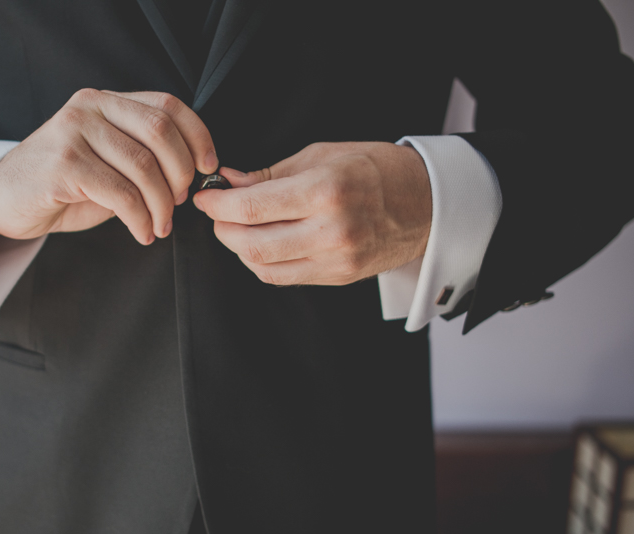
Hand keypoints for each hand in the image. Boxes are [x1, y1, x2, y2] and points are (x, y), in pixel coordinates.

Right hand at [0, 89, 218, 244]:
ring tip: (159, 225)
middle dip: (180, 174)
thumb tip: (191, 176)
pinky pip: (121, 194)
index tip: (208, 167)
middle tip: (178, 203)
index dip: (198, 136)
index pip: (167, 105)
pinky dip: (140, 219)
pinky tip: (141, 232)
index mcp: (106, 102)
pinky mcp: (63, 166)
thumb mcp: (106, 161)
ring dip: (161, 205)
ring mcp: (73, 133)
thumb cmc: (61, 185)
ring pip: (143, 167)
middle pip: (160, 132)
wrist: (1, 200)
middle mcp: (89, 109)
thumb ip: (142, 157)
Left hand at [192, 142, 431, 284]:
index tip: (204, 198)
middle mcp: (331, 230)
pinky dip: (262, 263)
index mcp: (326, 190)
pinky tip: (260, 244)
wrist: (428, 202)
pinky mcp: (339, 277)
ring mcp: (336, 259)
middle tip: (217, 214)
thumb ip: (271, 174)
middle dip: (223, 229)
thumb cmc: (376, 169)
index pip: (252, 207)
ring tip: (236, 228)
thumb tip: (228, 182)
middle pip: (252, 244)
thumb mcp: (323, 154)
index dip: (217, 205)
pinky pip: (284, 277)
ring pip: (264, 266)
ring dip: (239, 248)